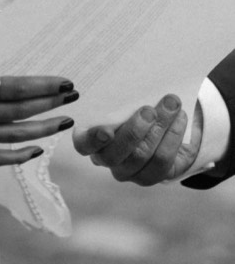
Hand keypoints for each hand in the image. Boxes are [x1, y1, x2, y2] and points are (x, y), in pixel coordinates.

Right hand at [0, 50, 76, 165]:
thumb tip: (19, 74)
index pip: (14, 88)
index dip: (43, 87)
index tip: (66, 82)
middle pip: (18, 112)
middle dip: (49, 104)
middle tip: (73, 97)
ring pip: (11, 135)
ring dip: (41, 128)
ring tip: (63, 121)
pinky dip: (16, 156)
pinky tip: (37, 149)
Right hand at [72, 94, 201, 184]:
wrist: (160, 123)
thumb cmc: (133, 108)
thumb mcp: (122, 103)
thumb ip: (119, 101)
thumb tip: (130, 86)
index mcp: (90, 140)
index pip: (84, 144)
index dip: (93, 139)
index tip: (106, 131)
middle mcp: (106, 159)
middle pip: (116, 153)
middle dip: (135, 131)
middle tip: (149, 110)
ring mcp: (128, 171)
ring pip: (143, 155)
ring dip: (160, 128)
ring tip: (171, 106)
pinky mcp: (151, 177)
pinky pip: (163, 161)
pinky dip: (173, 137)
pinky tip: (180, 119)